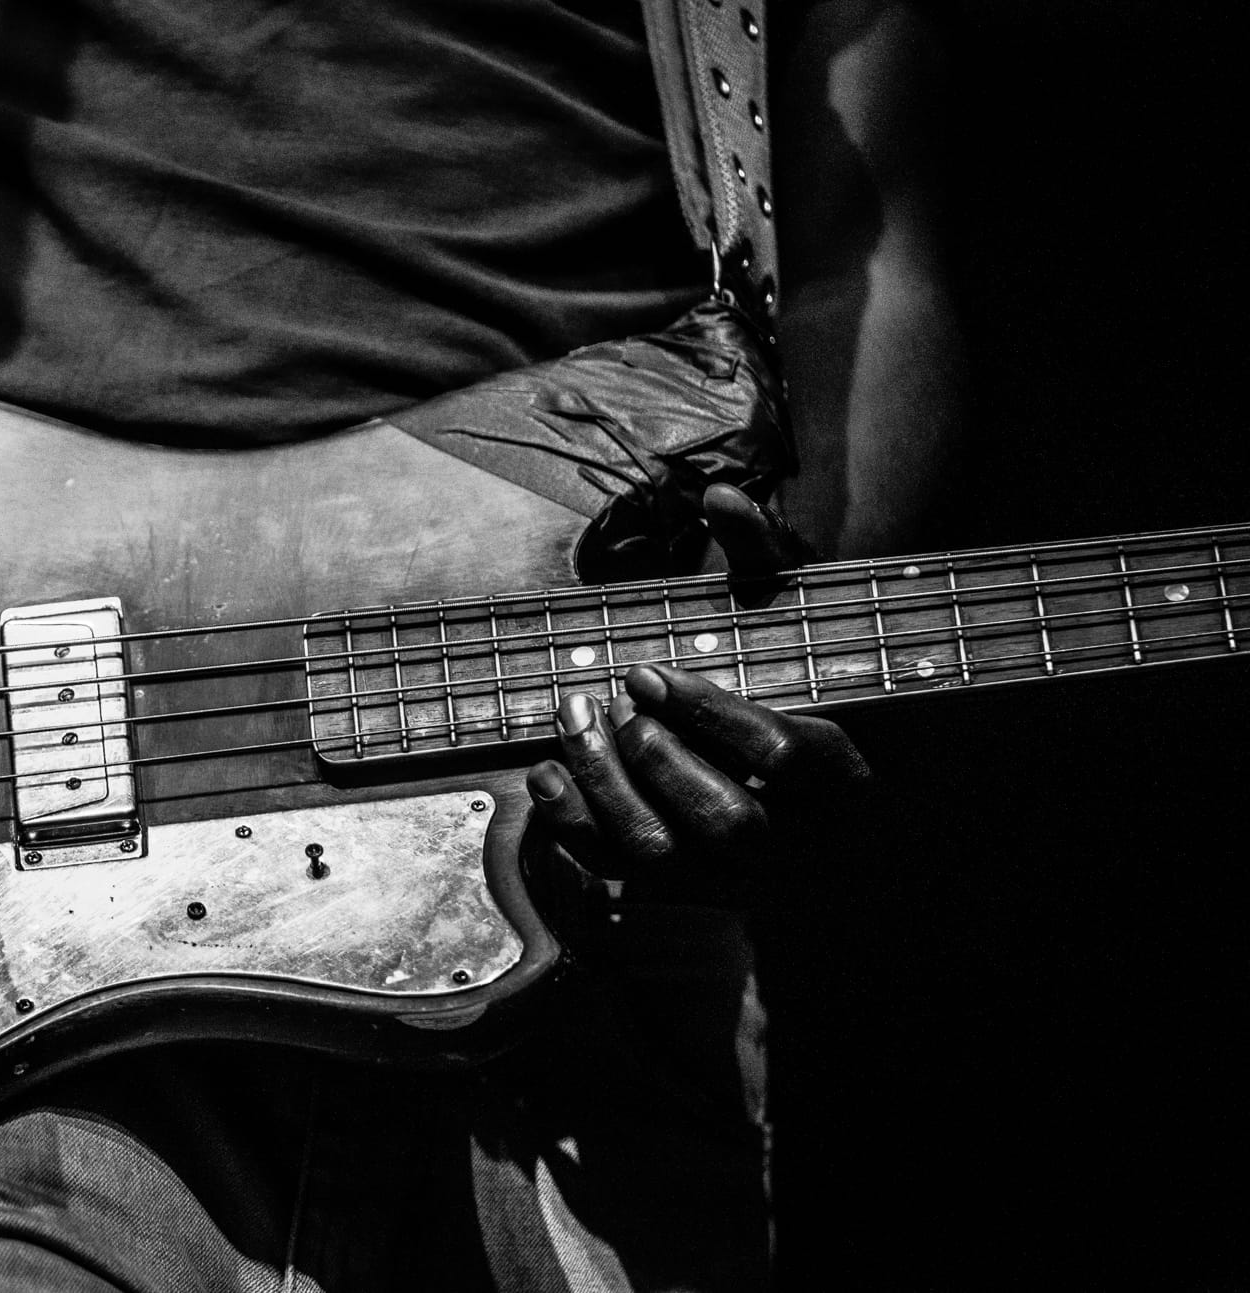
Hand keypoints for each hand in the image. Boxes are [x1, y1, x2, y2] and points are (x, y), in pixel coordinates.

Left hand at [525, 484, 866, 898]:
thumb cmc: (780, 674)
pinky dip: (572, 825)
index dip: (708, 712)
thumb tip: (720, 494)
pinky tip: (547, 769)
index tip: (645, 669)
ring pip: (668, 855)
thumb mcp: (782, 611)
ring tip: (573, 718)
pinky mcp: (677, 889)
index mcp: (836, 770)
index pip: (779, 754)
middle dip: (658, 757)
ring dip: (608, 788)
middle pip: (728, 818)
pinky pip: (618, 874)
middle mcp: (793, 834)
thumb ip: (759, 552)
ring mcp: (732, 873)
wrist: (773, 770)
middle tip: (614, 697)